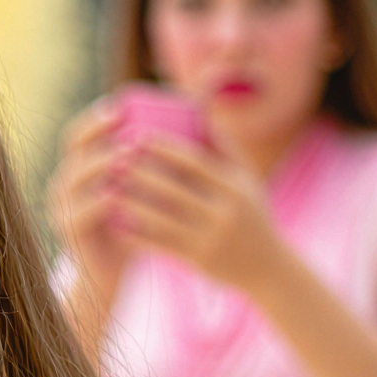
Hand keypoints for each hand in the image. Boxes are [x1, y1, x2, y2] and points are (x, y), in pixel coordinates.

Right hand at [47, 98, 140, 294]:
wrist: (111, 273)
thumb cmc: (134, 225)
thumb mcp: (142, 189)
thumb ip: (155, 159)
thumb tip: (198, 117)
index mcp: (80, 166)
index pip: (80, 133)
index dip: (95, 119)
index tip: (120, 106)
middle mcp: (64, 182)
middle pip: (75, 150)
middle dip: (101, 138)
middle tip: (131, 134)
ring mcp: (62, 206)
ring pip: (76, 178)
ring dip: (101, 165)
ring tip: (128, 157)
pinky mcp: (68, 231)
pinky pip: (80, 212)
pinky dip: (98, 202)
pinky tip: (118, 195)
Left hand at [107, 131, 283, 293]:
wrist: (268, 268)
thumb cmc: (250, 213)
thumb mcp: (246, 179)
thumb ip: (224, 147)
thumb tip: (198, 108)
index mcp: (235, 185)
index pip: (194, 162)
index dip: (163, 148)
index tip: (137, 136)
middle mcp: (225, 210)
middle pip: (173, 189)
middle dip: (140, 174)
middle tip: (113, 160)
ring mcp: (211, 237)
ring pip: (162, 218)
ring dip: (132, 204)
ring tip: (109, 191)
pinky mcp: (198, 260)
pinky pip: (160, 245)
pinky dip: (138, 235)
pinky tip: (117, 225)